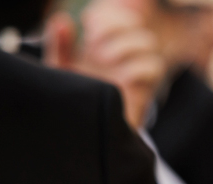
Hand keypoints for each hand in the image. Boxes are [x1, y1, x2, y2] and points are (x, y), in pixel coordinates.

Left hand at [45, 0, 163, 128]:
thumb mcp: (60, 72)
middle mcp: (124, 56)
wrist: (84, 140)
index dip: (106, 16)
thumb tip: (61, 21)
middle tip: (95, 44)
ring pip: (149, 42)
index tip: (89, 28)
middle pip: (136, 23)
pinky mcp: (145, 91)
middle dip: (115, 27)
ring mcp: (136, 72)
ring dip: (126, 45)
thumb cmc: (74, 105)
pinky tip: (118, 76)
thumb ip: (59, 46)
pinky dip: (136, 66)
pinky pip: (153, 67)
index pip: (117, 15)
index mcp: (105, 45)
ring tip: (105, 59)